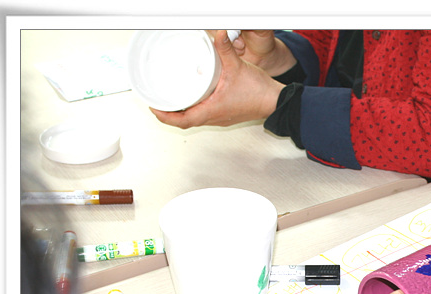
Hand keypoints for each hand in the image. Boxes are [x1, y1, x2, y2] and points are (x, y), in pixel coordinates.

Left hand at [151, 30, 284, 127]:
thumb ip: (225, 49)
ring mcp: (221, 118)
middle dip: (170, 113)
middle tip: (158, 101)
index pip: (183, 120)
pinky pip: (205, 115)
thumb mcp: (238, 67)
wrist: (275, 102)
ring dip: (182, 111)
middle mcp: (215, 117)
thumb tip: (217, 34)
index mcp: (213, 111)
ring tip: (172, 99)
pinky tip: (194, 98)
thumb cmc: (259, 93)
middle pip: (186, 121)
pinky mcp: (226, 115)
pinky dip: (195, 108)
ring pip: (195, 118)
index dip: (165, 116)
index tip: (154, 108)